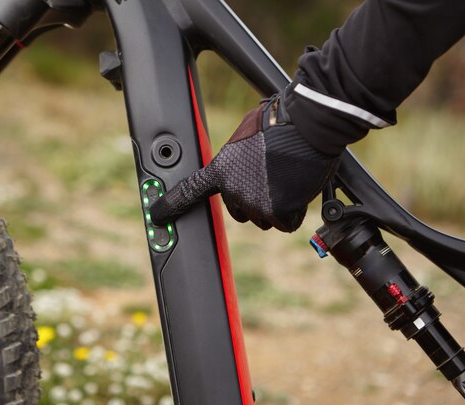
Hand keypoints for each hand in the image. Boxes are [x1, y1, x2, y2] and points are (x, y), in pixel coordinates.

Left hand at [150, 92, 340, 231]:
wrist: (307, 126)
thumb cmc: (279, 122)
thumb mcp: (245, 135)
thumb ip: (236, 157)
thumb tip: (240, 163)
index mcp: (220, 169)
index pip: (190, 191)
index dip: (171, 205)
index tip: (157, 215)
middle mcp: (232, 190)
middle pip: (240, 211)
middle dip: (256, 201)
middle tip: (272, 179)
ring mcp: (254, 203)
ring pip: (264, 219)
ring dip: (276, 206)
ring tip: (287, 179)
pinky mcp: (278, 211)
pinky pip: (286, 222)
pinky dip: (294, 211)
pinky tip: (297, 189)